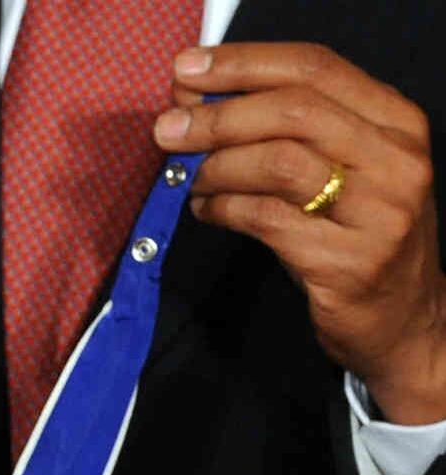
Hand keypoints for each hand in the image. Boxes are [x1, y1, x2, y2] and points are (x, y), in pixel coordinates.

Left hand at [154, 42, 445, 424]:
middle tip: (167, 129)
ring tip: (188, 177)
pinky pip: (266, 219)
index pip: (315, 68)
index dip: (243, 63)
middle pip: (294, 111)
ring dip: (216, 166)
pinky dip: (221, 209)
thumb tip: (194, 99)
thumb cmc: (352, 235)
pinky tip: (205, 211)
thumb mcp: (336, 170)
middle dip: (218, 117)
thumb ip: (282, 130)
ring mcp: (379, 212)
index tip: (186, 69)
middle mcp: (396, 159)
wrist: (400, 318)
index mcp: (394, 122)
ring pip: (279, 163)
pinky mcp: (348, 261)